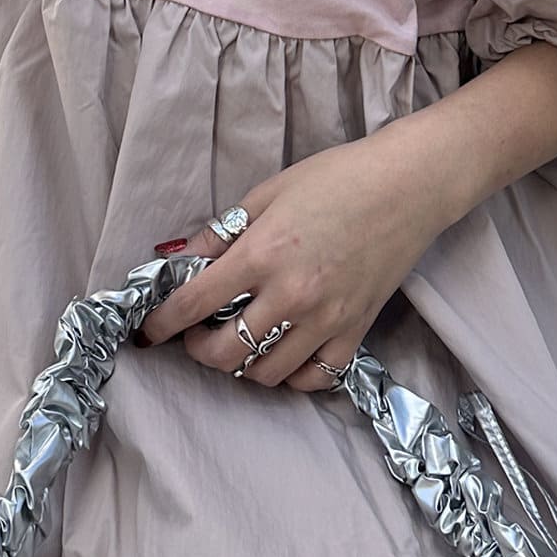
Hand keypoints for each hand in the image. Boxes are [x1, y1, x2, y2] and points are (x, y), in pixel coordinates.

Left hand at [136, 125, 453, 390]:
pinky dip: (290, 375)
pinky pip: (313, 378)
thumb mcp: (268, 193)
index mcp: (262, 254)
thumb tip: (183, 259)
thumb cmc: (338, 178)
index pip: (195, 303)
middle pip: (225, 353)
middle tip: (197, 334)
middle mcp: (291, 294)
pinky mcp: (355, 331)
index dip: (162, 323)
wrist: (408, 185)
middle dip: (199, 350)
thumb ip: (223, 233)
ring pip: (265, 373)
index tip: (148, 332)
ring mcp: (326, 319)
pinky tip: (282, 354)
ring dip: (242, 365)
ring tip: (241, 342)